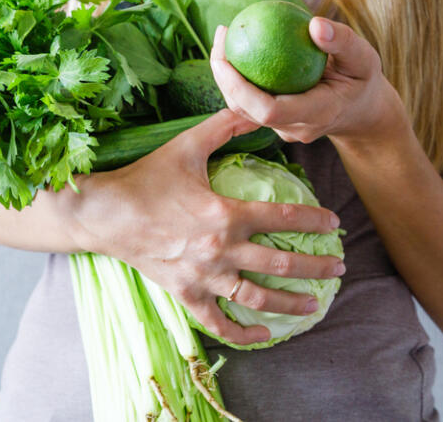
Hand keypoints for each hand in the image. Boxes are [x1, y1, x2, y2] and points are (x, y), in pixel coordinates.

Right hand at [71, 109, 343, 344]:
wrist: (104, 214)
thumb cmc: (146, 178)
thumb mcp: (187, 146)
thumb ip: (225, 126)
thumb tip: (256, 107)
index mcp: (225, 213)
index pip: (284, 217)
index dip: (315, 220)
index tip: (334, 224)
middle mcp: (219, 250)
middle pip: (281, 264)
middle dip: (317, 267)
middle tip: (338, 268)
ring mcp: (203, 277)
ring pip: (257, 298)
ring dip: (290, 303)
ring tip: (314, 304)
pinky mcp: (186, 294)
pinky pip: (219, 322)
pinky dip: (244, 333)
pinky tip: (266, 336)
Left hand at [210, 17, 408, 145]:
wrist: (362, 110)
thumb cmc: (362, 79)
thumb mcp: (364, 58)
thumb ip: (343, 42)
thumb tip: (315, 25)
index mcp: (317, 114)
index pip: (269, 110)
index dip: (240, 88)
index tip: (226, 55)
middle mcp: (295, 128)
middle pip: (246, 110)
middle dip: (224, 76)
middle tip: (223, 32)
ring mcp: (283, 129)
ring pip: (242, 109)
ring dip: (225, 75)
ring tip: (224, 35)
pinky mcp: (275, 123)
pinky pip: (249, 102)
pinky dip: (238, 77)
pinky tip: (235, 46)